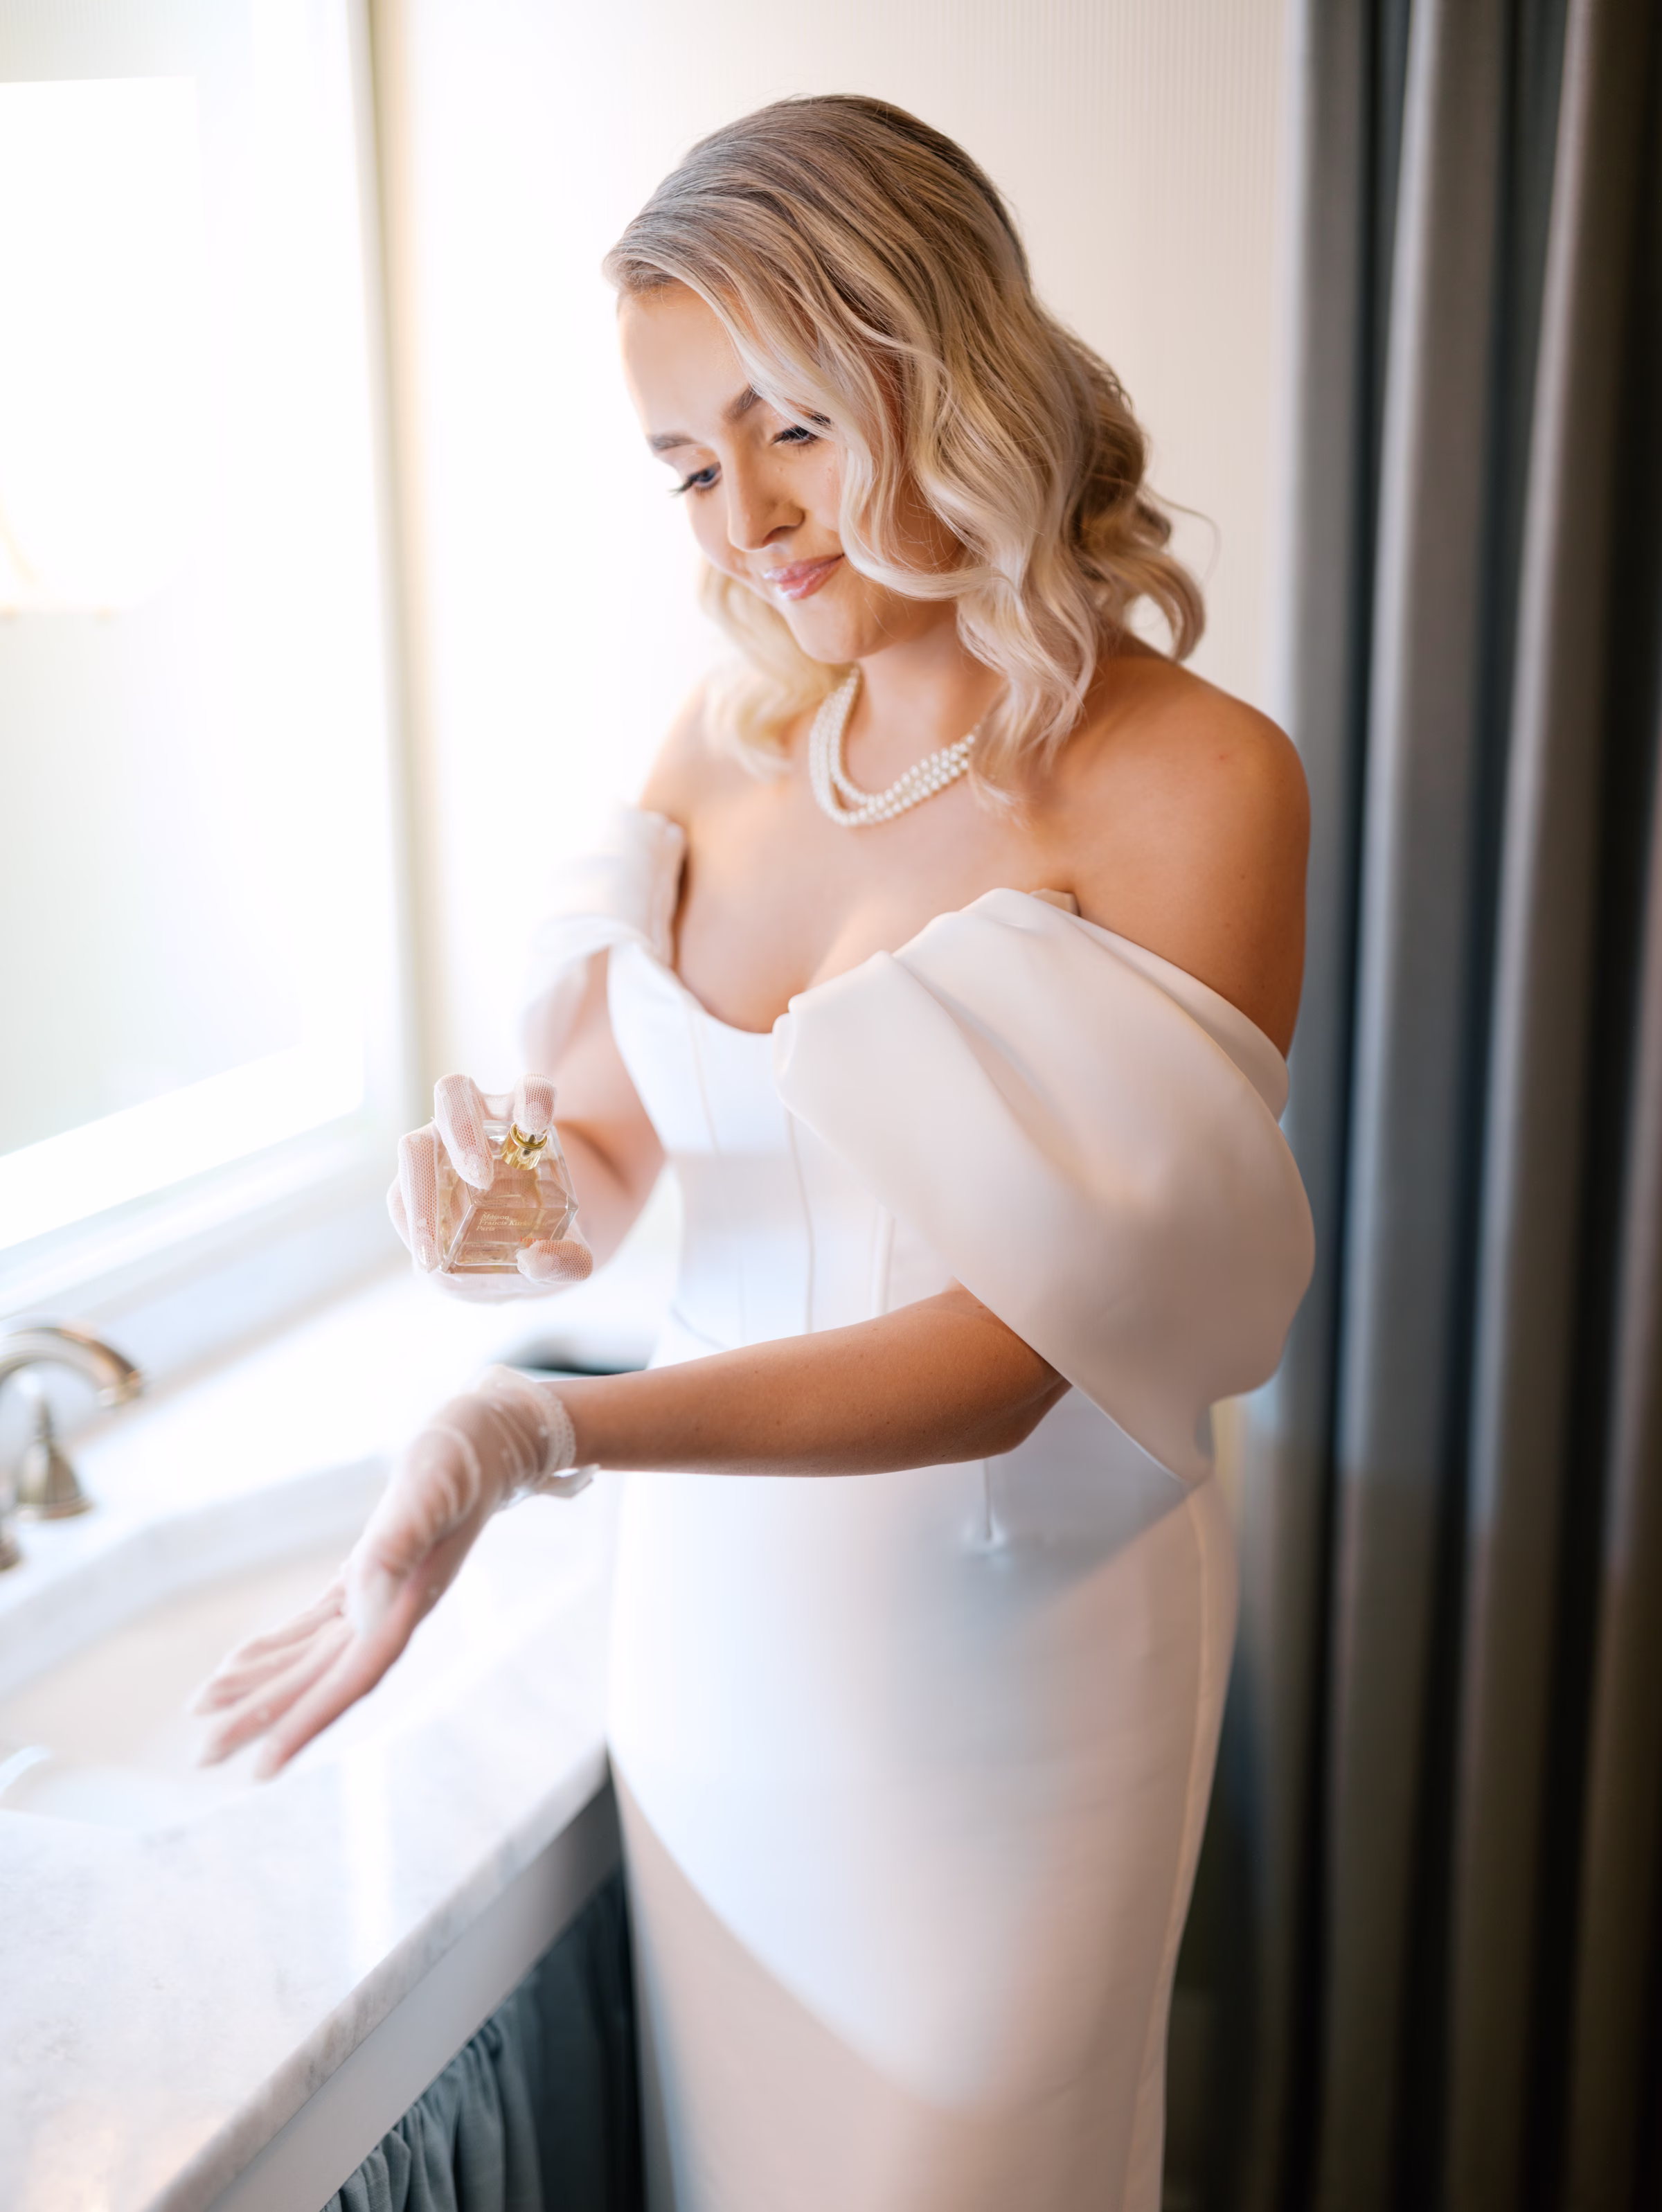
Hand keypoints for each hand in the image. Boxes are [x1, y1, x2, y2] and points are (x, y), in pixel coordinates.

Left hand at [191, 1369, 589, 1777]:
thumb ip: (396, 1550)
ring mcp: (382, 1598)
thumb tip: (360, 1614)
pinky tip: (244, 1661)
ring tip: (207, 1711)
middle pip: (322, 1680)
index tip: (261, 1766)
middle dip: (265, 1716)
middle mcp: (393, 1613)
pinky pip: (318, 1626)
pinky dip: (280, 1645)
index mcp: (407, 1605)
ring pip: (315, 1658)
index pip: (350, 1679)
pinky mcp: (371, 1576)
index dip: (304, 1722)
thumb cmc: (460, 1459)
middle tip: (203, 1754)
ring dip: (264, 1686)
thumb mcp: (427, 1491)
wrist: (493, 1436)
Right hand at [388, 1072, 593, 1300]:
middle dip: (462, 1132)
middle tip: (481, 1179)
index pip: (531, 1090)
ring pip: (414, 1144)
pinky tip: (428, 1257)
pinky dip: (411, 1226)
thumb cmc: (545, 1236)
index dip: (532, 1097)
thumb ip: (569, 1260)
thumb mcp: (573, 1254)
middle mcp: (474, 1122)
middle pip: (454, 1094)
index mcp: (523, 1121)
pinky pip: (398, 1195)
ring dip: (422, 1187)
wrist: (513, 1256)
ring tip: (434, 1243)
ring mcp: (437, 1149)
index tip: (537, 1124)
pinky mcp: (412, 1184)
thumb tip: (533, 1262)